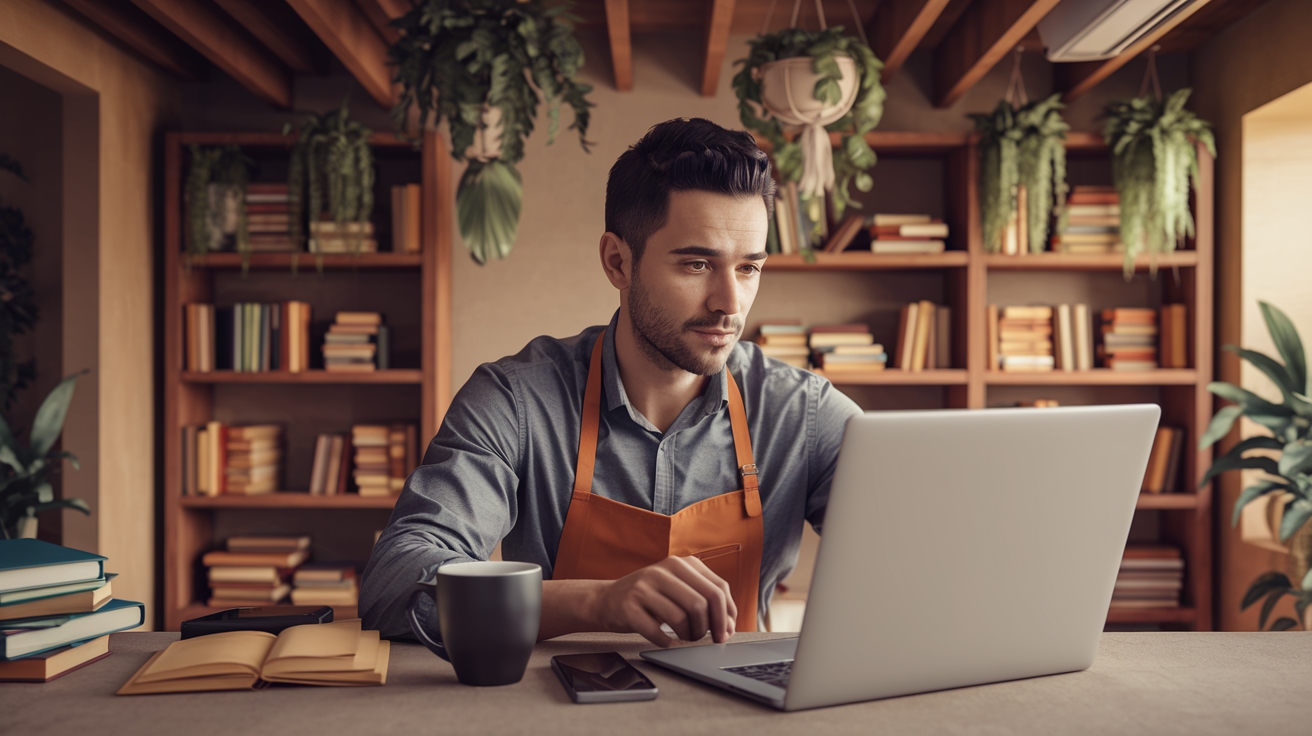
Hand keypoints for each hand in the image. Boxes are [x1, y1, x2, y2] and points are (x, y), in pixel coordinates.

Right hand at [595, 556, 737, 647]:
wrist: (607, 599)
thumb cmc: (650, 598)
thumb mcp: (678, 587)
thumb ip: (704, 599)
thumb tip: (730, 625)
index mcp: (682, 564)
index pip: (718, 589)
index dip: (727, 615)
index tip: (727, 632)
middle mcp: (664, 570)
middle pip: (702, 604)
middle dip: (710, 628)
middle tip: (707, 639)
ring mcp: (644, 586)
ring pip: (682, 618)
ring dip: (688, 636)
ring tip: (684, 638)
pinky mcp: (629, 606)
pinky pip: (657, 632)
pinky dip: (666, 642)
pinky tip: (666, 641)